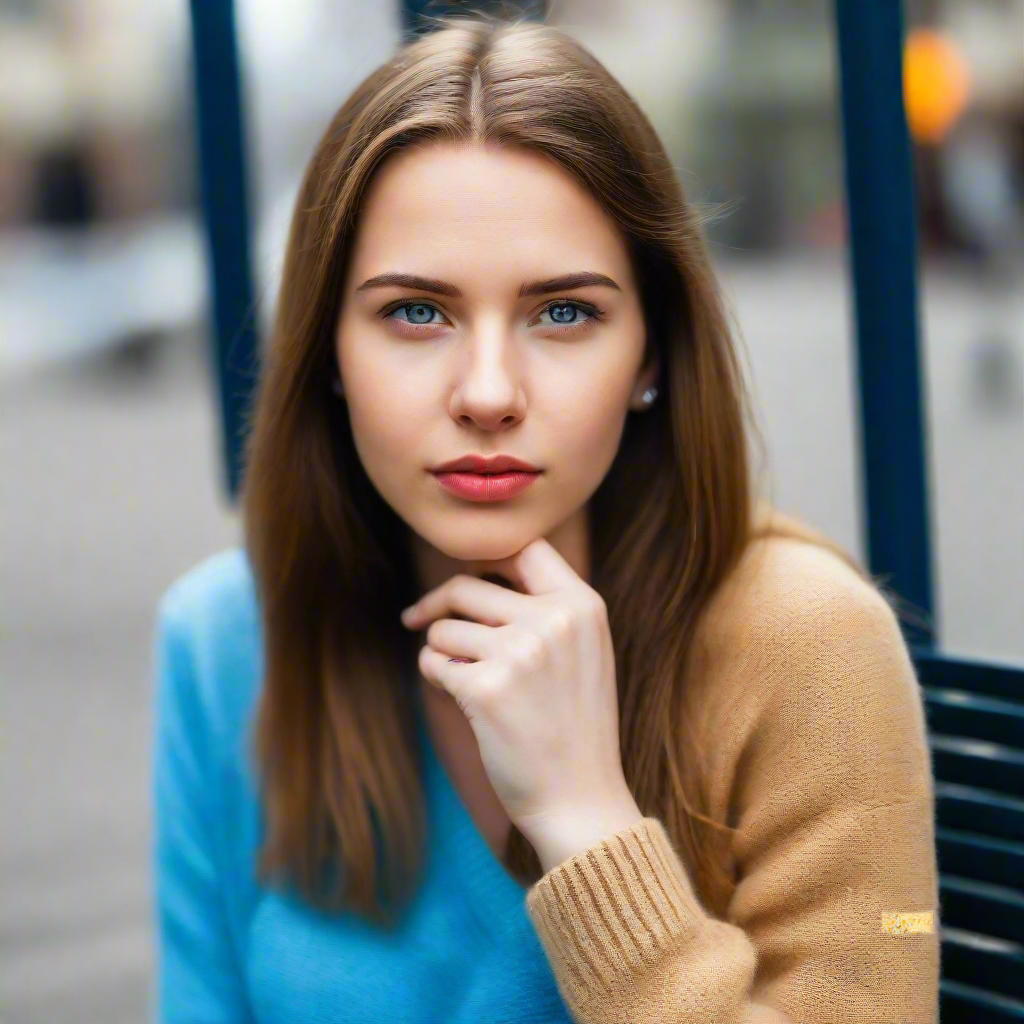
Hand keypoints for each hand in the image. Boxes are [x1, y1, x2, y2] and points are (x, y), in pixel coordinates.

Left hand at [401, 538, 633, 846]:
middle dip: (439, 604)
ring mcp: (520, 653)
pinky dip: (436, 677)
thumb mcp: (585, 651)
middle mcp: (553, 621)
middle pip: (469, 585)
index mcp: (583, 606)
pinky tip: (462, 699)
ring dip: (442, 652)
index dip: (489, 560)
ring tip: (469, 682)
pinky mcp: (485, 689)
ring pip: (444, 628)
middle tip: (417, 618)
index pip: (526, 548)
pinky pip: (433, 663)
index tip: (468, 579)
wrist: (580, 799)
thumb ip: (548, 608)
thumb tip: (477, 573)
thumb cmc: (576, 726)